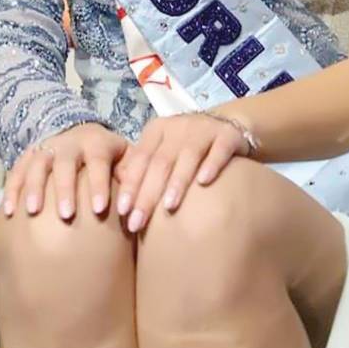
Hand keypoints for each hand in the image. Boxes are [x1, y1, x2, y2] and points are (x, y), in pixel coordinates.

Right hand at [1, 121, 126, 222]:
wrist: (82, 135)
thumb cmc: (109, 157)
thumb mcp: (125, 159)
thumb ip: (133, 176)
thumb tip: (140, 202)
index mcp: (97, 142)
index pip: (98, 160)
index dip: (99, 183)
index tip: (99, 209)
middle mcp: (70, 142)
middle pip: (66, 162)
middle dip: (65, 188)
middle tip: (66, 214)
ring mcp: (47, 148)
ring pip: (38, 164)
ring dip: (35, 186)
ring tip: (33, 212)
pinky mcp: (29, 156)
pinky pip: (17, 170)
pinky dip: (12, 189)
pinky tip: (9, 211)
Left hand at [113, 112, 249, 233]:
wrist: (226, 125)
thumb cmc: (186, 146)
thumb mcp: (162, 150)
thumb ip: (143, 169)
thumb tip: (121, 202)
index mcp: (158, 130)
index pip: (141, 158)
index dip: (131, 184)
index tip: (122, 211)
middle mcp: (179, 126)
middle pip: (161, 162)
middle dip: (147, 194)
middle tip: (138, 222)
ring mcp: (204, 129)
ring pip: (188, 155)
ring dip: (177, 181)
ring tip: (168, 207)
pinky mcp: (228, 135)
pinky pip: (219, 150)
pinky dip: (212, 164)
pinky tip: (204, 182)